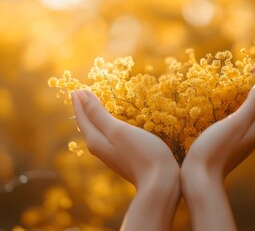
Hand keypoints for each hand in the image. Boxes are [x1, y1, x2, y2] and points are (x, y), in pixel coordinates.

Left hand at [71, 90, 179, 230]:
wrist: (161, 183)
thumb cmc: (142, 153)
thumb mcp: (118, 130)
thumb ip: (98, 114)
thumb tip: (80, 95)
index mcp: (96, 141)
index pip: (82, 118)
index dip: (79, 103)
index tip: (77, 88)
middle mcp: (101, 149)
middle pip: (88, 126)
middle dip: (84, 109)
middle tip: (82, 94)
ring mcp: (113, 154)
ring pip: (98, 132)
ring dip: (95, 117)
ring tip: (95, 105)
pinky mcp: (125, 157)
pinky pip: (109, 137)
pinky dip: (107, 125)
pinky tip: (114, 124)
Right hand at [180, 63, 254, 230]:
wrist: (201, 177)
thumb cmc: (216, 147)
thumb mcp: (236, 122)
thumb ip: (253, 102)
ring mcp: (244, 135)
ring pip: (254, 108)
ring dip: (253, 90)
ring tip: (250, 77)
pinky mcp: (233, 138)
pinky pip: (244, 114)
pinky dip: (243, 101)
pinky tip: (235, 99)